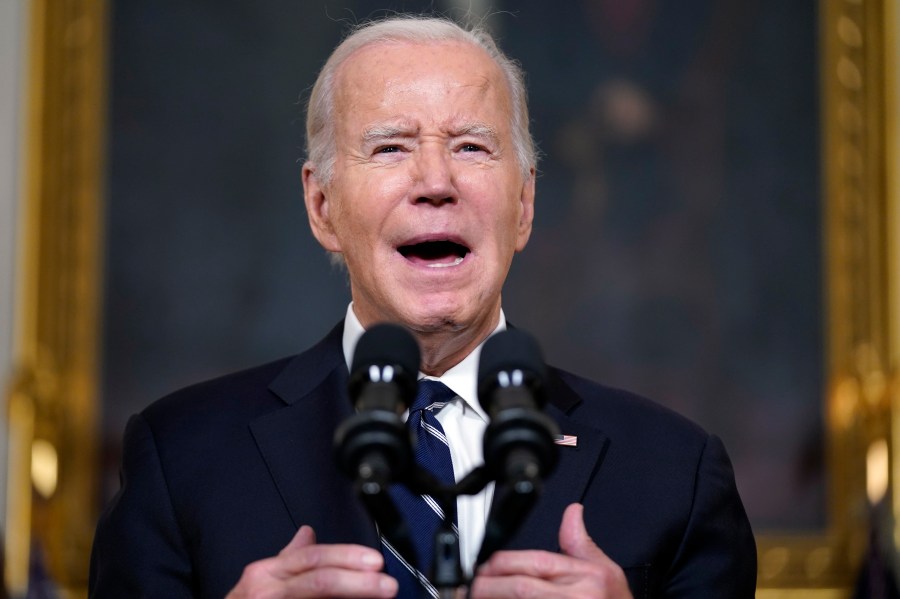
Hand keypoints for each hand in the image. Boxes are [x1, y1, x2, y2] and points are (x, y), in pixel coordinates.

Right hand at [226, 525, 397, 597]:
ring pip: (316, 596)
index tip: (375, 561)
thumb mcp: (262, 579)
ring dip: (351, 596)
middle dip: (357, 582)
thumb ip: (289, 558)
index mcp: (266, 572)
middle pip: (319, 581)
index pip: (313, 557)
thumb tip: (309, 533)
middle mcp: (266, 590)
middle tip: (386, 585)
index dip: (347, 557)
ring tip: (379, 597)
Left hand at [470, 503, 632, 597]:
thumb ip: (581, 543)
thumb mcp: (605, 571)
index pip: (534, 563)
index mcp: (585, 576)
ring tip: (472, 597)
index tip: (482, 567)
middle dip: (488, 586)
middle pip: (520, 587)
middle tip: (468, 586)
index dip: (501, 563)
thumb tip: (573, 512)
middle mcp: (575, 597)